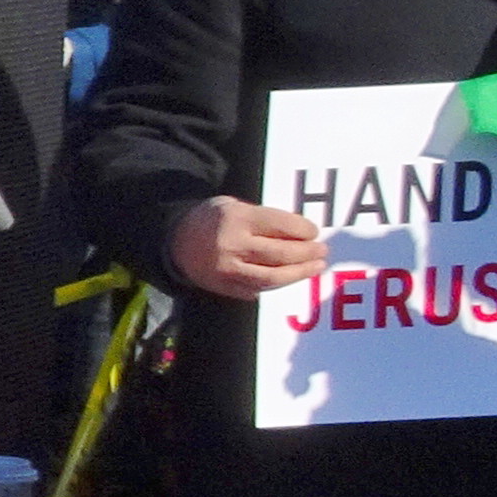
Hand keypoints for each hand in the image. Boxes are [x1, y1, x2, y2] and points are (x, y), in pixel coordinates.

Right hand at [171, 196, 324, 299]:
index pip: (281, 225)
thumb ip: (265, 219)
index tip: (314, 232)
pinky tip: (289, 278)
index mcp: (237, 218)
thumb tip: (302, 234)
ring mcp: (227, 269)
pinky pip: (257, 289)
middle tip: (321, 251)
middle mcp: (232, 245)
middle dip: (307, 253)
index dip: (304, 229)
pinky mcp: (223, 286)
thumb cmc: (213, 219)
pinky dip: (276, 285)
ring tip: (315, 267)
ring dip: (299, 273)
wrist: (175, 240)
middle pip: (281, 253)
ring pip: (272, 277)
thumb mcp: (236, 206)